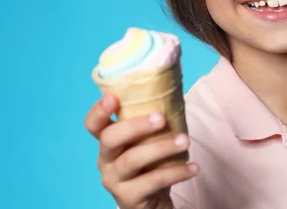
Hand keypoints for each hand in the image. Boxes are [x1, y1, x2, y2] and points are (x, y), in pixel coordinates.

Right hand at [85, 94, 198, 208]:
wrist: (154, 203)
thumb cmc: (152, 165)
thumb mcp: (148, 142)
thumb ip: (152, 120)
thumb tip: (173, 89)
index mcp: (108, 141)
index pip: (93, 125)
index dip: (98, 111)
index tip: (113, 98)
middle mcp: (105, 160)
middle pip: (110, 139)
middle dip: (135, 126)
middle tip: (161, 118)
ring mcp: (114, 181)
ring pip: (132, 160)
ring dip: (161, 148)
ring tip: (186, 141)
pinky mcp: (128, 198)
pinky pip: (152, 182)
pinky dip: (176, 173)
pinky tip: (193, 167)